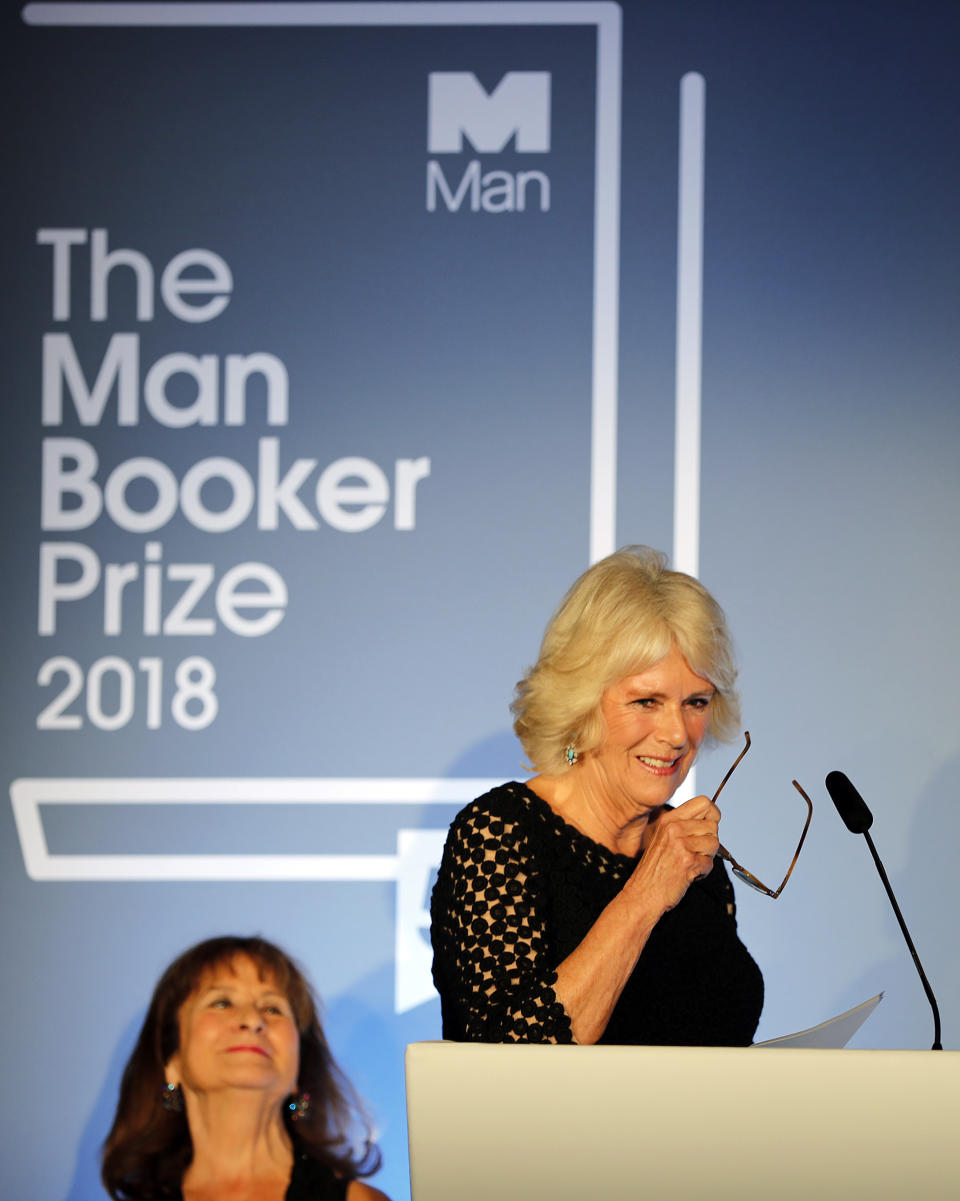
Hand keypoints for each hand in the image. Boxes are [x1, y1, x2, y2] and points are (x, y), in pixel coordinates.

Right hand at [626, 794, 719, 914]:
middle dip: (709, 841)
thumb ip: (683, 825)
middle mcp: (674, 828)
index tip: (708, 828)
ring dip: (706, 857)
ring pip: (714, 844)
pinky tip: (689, 874)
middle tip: (695, 852)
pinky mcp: (688, 862)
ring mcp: (680, 844)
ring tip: (690, 863)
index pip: (704, 802)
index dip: (713, 815)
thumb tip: (712, 819)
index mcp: (668, 819)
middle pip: (713, 825)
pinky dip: (703, 872)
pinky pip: (710, 863)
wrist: (643, 893)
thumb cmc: (655, 868)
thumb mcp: (663, 837)